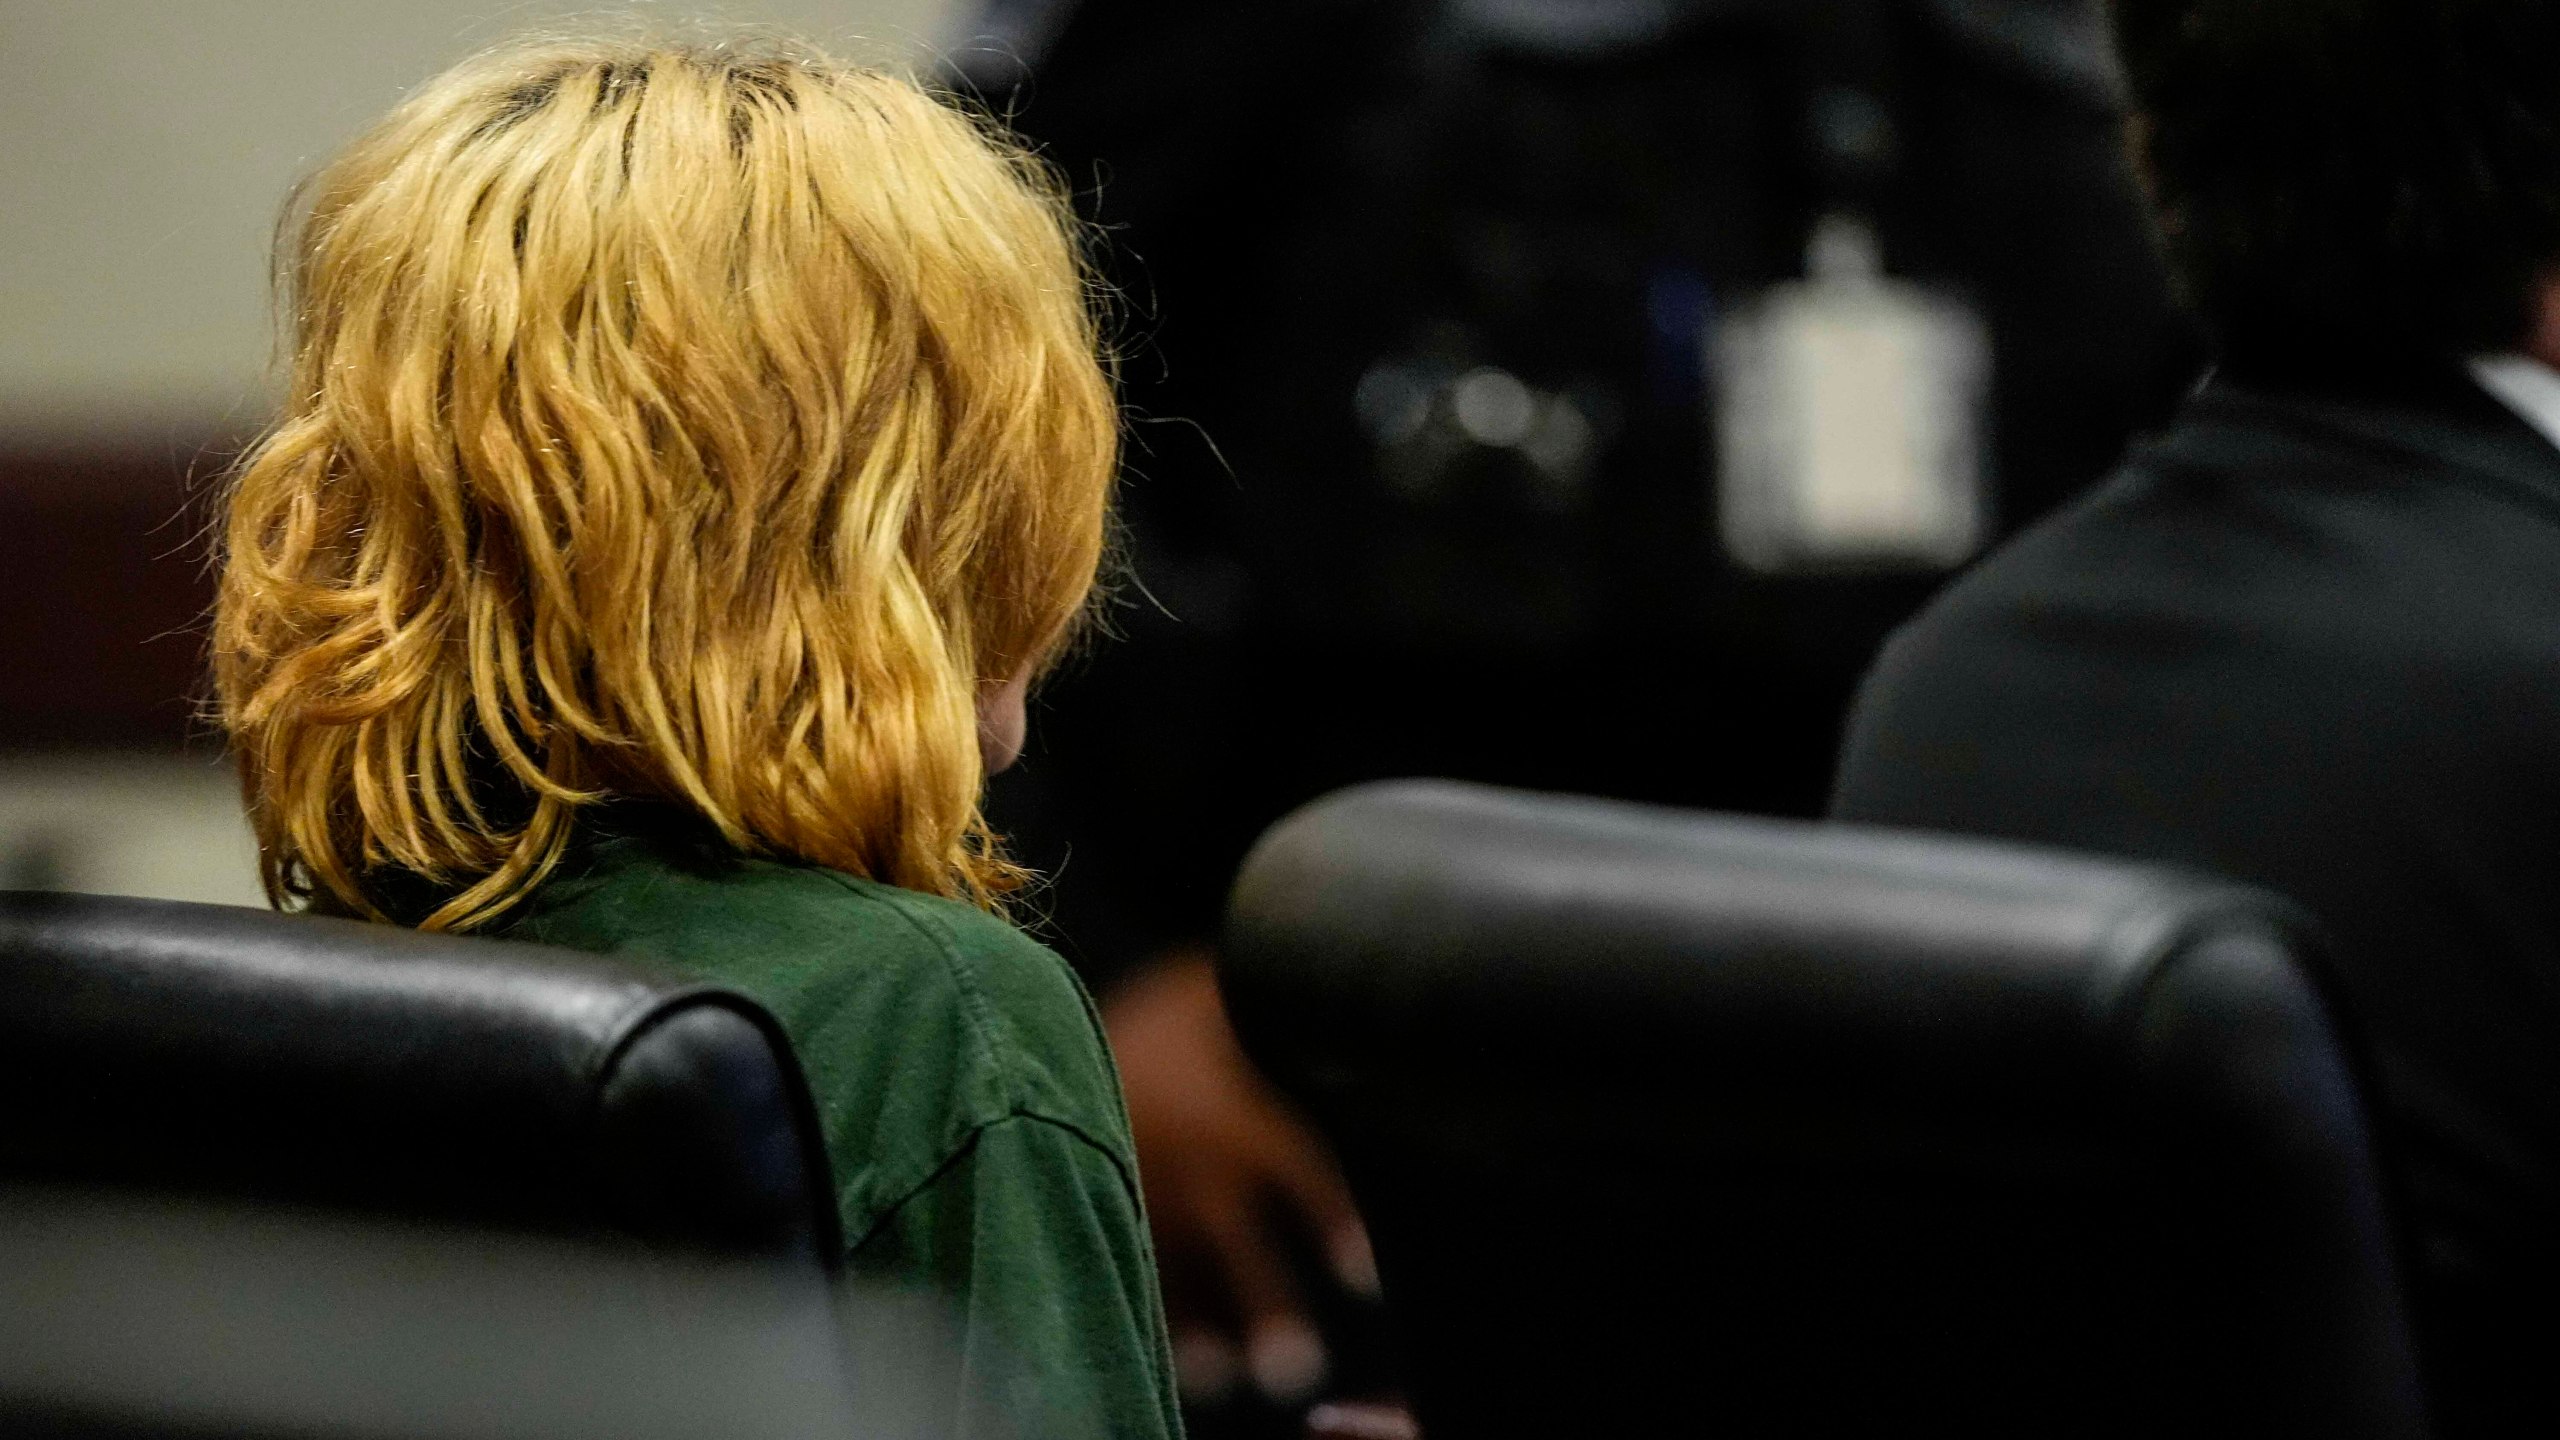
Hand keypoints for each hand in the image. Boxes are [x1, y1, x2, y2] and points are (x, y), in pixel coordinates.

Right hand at [1103, 949, 1377, 1407]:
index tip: (1363, 1277)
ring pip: (1176, 1275)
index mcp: (1228, 1115)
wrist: (1043, 1026)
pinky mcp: (1103, 1213)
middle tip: (1298, 1366)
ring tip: (1224, 1378)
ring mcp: (1139, 1199)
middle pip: (1233, 1245)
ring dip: (1200, 1331)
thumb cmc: (1156, 1020)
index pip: (1294, 1170)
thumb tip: (1342, 999)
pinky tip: (1187, 1364)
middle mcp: (1187, 1167)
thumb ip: (1268, 1015)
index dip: (1328, 1220)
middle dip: (1265, 1303)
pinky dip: (1159, 1319)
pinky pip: (1132, 1274)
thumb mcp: (1212, 997)